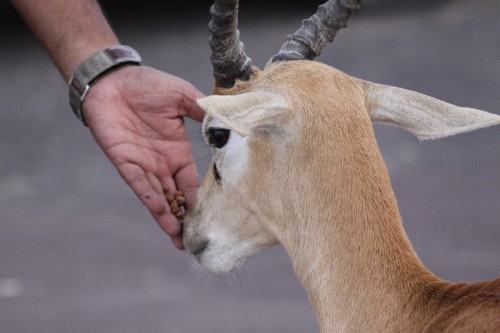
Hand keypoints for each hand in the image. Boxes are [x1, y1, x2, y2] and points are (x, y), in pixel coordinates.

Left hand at [83, 65, 204, 249]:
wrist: (113, 79)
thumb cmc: (147, 85)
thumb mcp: (182, 95)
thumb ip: (202, 111)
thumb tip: (227, 123)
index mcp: (178, 151)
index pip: (192, 182)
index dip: (201, 200)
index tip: (214, 217)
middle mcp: (162, 163)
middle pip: (176, 197)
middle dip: (186, 219)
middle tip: (196, 242)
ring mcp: (144, 164)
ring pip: (159, 198)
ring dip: (169, 219)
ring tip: (180, 241)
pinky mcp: (125, 161)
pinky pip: (140, 185)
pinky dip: (151, 200)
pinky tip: (163, 215)